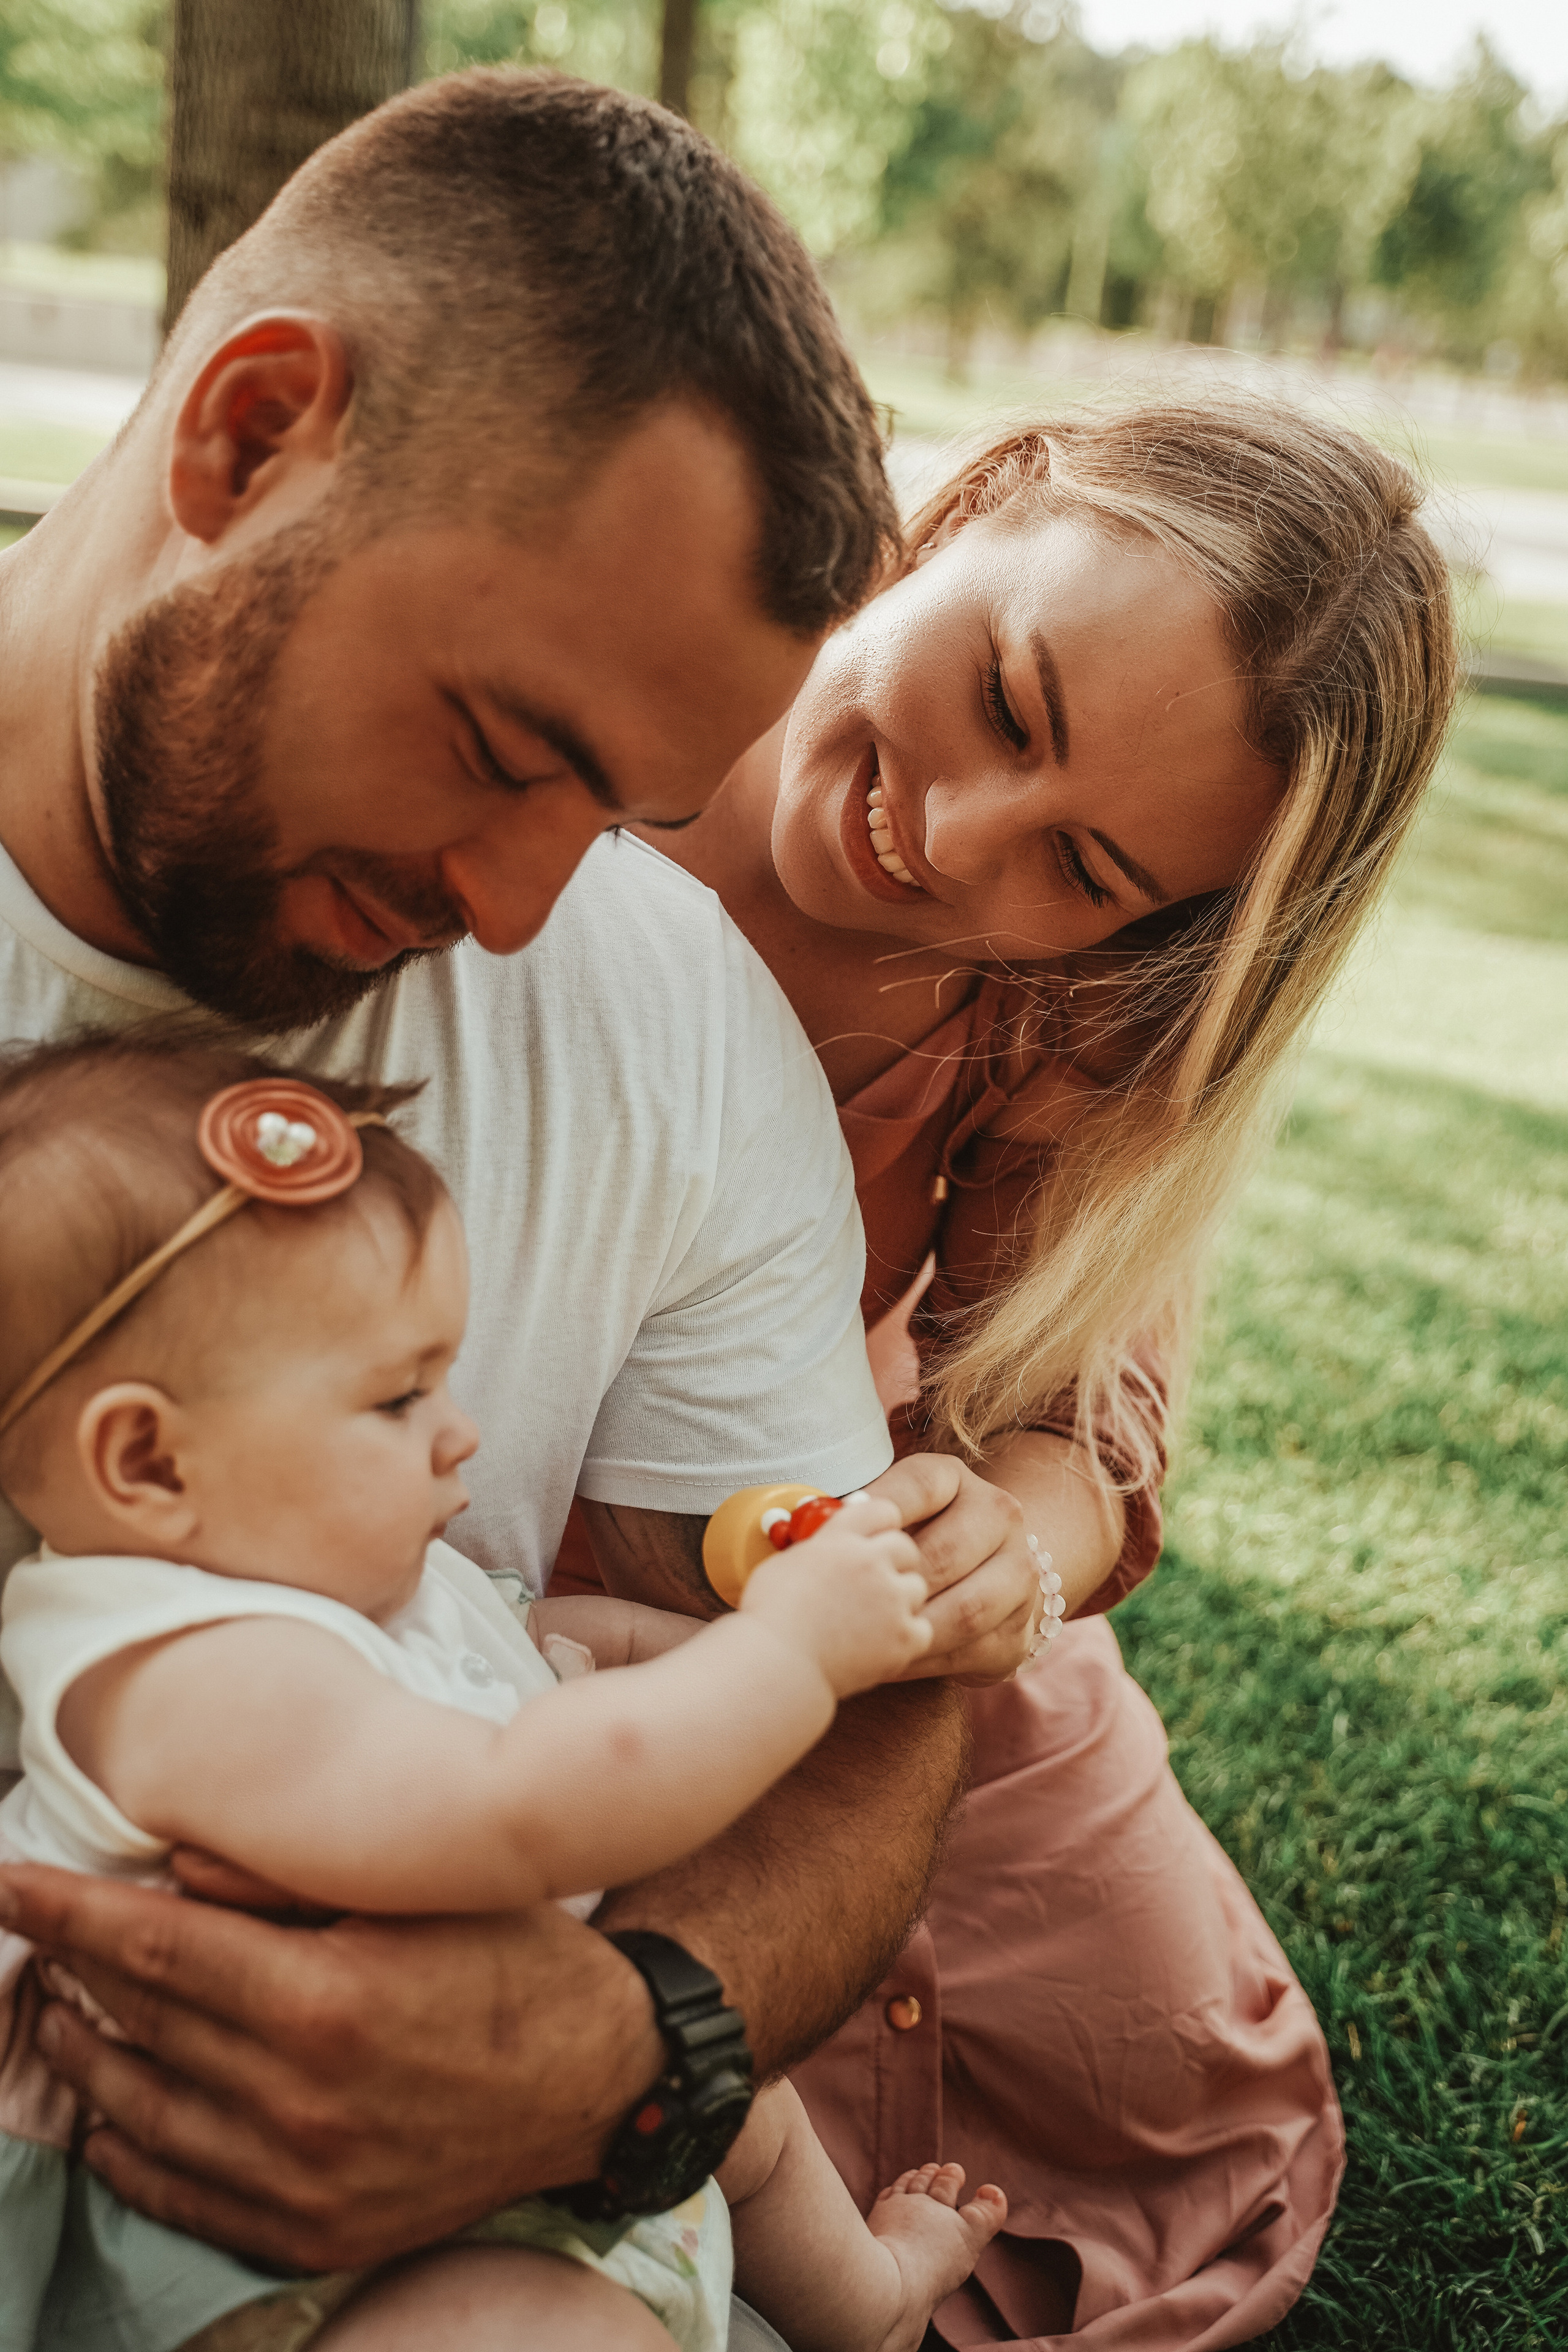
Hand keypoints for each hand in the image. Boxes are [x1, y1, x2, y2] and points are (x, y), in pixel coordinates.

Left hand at [0, 1862, 660, 2271]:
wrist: (599, 2083)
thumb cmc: (512, 1963)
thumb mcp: (416, 1891)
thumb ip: (286, 1876)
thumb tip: (170, 1866)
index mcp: (322, 1999)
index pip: (150, 1948)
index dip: (65, 1912)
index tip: (7, 1882)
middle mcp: (297, 2100)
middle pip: (137, 2024)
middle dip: (68, 1970)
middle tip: (35, 1931)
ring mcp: (299, 2181)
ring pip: (138, 2113)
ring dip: (83, 2055)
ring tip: (57, 2009)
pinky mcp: (310, 2233)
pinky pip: (178, 2195)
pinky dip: (125, 2149)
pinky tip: (107, 2111)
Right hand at [741, 1493, 931, 1695]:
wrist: (779, 1664)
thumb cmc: (770, 1619)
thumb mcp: (785, 1563)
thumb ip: (817, 1549)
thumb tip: (827, 1547)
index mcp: (840, 1539)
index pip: (882, 1510)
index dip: (882, 1524)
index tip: (879, 1535)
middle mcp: (870, 1562)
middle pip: (905, 1547)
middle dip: (895, 1562)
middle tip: (877, 1582)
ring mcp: (891, 1598)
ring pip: (916, 1587)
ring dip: (900, 1600)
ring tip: (872, 1618)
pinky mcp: (904, 1636)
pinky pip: (923, 1628)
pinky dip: (906, 1638)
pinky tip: (882, 1644)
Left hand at [862, 1455, 1037, 1684]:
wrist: (988, 1572)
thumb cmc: (915, 1540)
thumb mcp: (890, 1515)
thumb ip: (854, 1520)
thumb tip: (792, 1527)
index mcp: (956, 1480)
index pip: (919, 1486)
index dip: (877, 1512)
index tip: (839, 1537)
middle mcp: (999, 1517)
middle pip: (944, 1553)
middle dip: (894, 1585)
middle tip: (853, 1607)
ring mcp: (1019, 1574)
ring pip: (965, 1610)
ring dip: (912, 1630)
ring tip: (869, 1642)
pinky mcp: (1020, 1628)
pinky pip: (970, 1651)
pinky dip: (926, 1661)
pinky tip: (891, 1662)